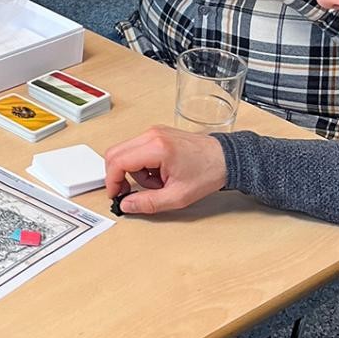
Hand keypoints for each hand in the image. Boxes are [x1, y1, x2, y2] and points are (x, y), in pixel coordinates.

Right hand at [103, 126, 228, 214]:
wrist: (226, 158)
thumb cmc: (208, 173)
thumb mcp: (178, 196)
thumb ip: (148, 202)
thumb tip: (127, 205)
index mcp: (156, 148)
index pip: (118, 161)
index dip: (111, 181)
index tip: (115, 194)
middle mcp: (151, 135)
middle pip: (116, 153)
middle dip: (118, 176)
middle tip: (128, 191)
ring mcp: (154, 132)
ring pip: (125, 152)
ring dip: (133, 171)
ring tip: (156, 182)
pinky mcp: (157, 134)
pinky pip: (136, 149)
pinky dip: (141, 164)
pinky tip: (159, 173)